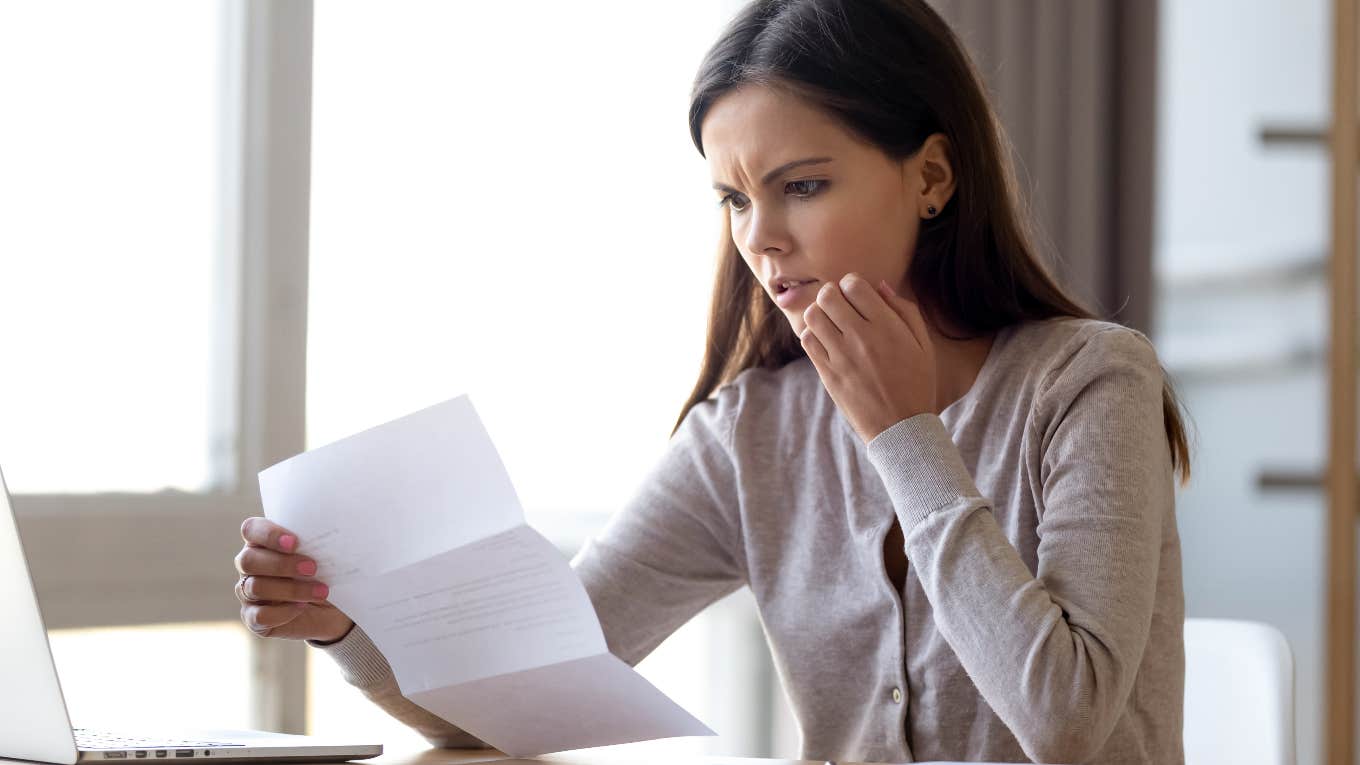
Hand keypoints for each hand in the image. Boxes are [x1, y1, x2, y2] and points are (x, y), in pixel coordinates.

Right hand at [234, 517, 353, 642]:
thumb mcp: (324, 555)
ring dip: (291, 589)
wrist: (331, 609)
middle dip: (282, 564)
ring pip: (255, 587)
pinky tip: (302, 607)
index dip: (268, 535)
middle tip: (312, 568)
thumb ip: (317, 542)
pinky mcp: (253, 618)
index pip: (251, 530)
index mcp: (261, 541)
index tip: (294, 542)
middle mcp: (249, 565)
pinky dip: (282, 612)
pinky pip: (259, 616)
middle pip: (248, 560)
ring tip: (320, 591)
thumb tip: (334, 529)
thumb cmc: (325, 572)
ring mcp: (247, 593)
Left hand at [799, 273, 937, 443]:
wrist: (901, 428)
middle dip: (833, 294)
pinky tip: (827, 342)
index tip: (857, 295)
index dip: (852, 284)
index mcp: (887, 327)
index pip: (854, 285)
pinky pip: (807, 340)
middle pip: (828, 295)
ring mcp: (841, 356)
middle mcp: (861, 338)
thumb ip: (904, 311)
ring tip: (831, 323)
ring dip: (820, 313)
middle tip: (841, 306)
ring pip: (813, 315)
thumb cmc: (916, 383)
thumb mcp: (922, 344)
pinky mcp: (828, 373)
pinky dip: (813, 335)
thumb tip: (880, 286)